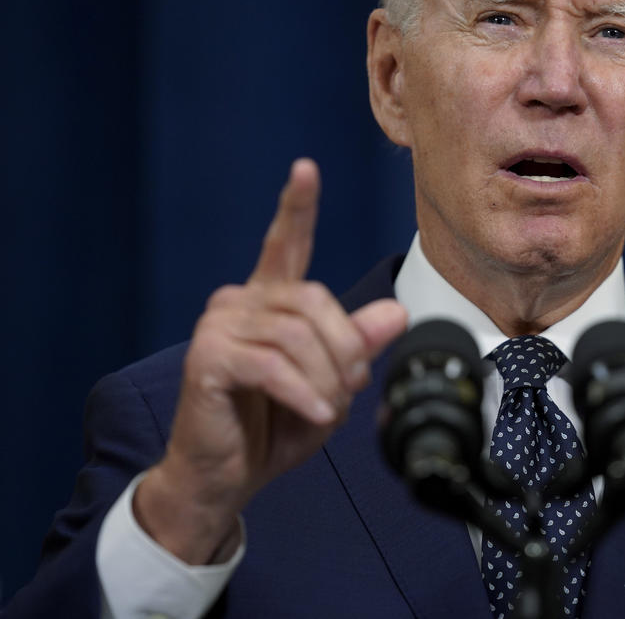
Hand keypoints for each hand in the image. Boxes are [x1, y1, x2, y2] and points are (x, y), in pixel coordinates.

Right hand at [134, 158, 407, 563]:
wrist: (226, 476)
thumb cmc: (275, 425)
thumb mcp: (331, 385)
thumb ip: (358, 346)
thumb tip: (395, 312)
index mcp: (270, 301)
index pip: (285, 243)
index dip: (297, 206)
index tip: (306, 169)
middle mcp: (240, 302)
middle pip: (315, 299)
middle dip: (346, 348)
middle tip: (349, 389)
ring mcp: (219, 326)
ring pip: (298, 335)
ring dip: (326, 380)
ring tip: (327, 410)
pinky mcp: (208, 358)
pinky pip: (272, 365)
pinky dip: (304, 394)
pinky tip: (317, 416)